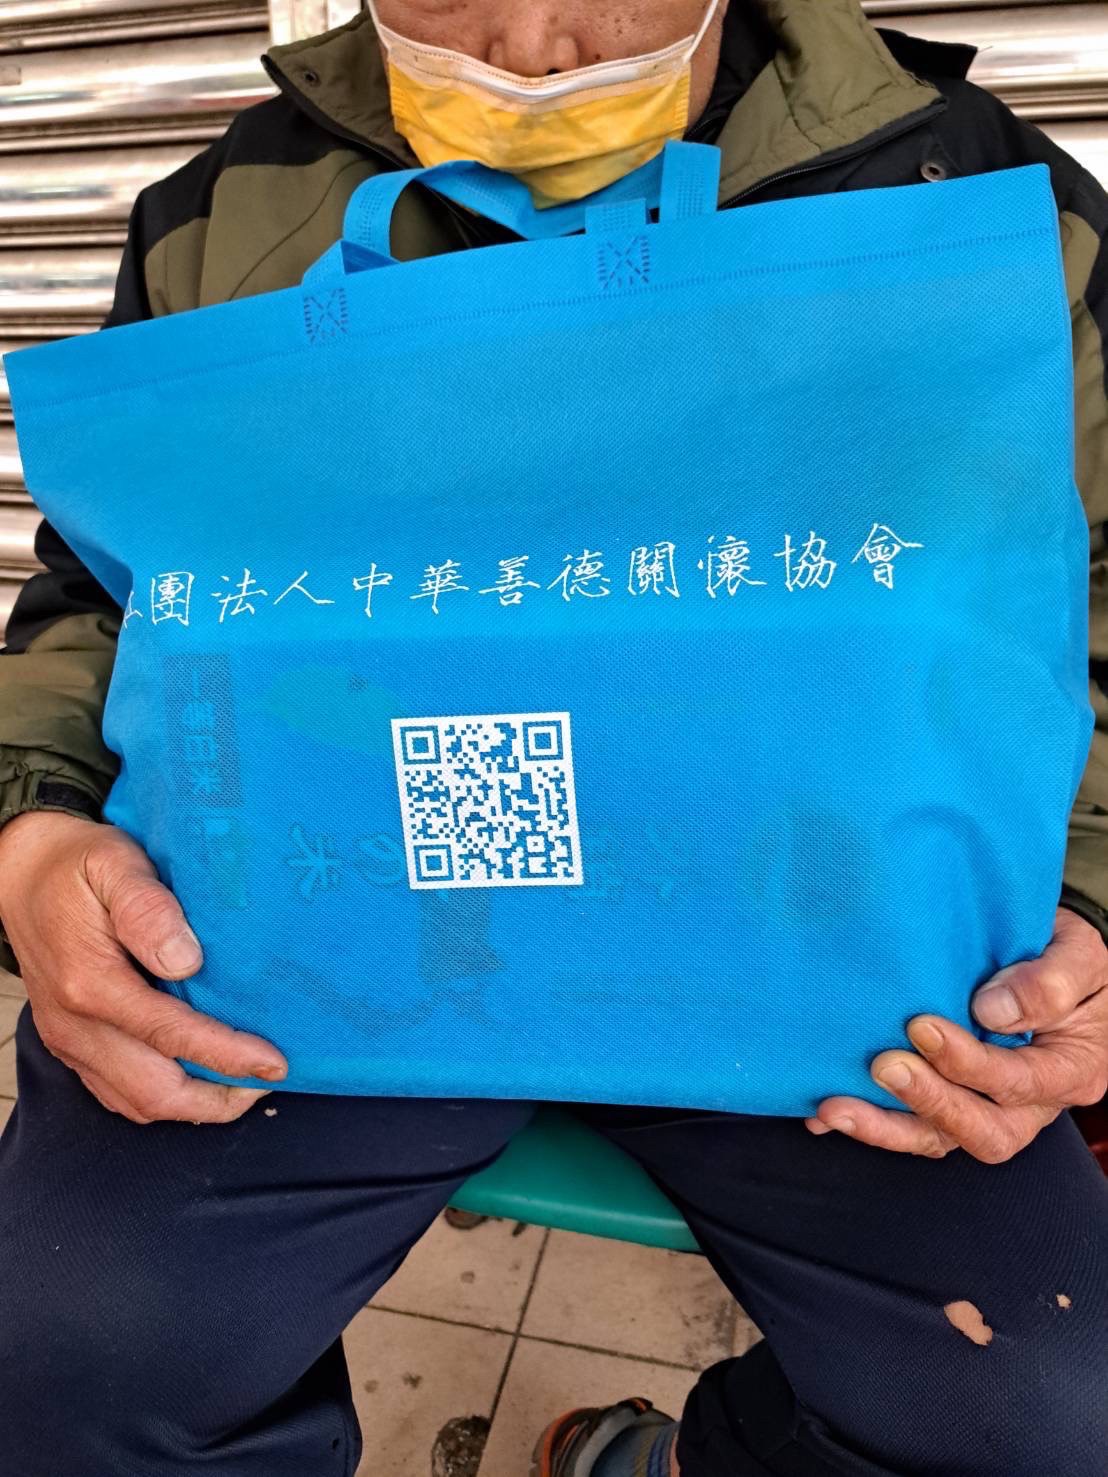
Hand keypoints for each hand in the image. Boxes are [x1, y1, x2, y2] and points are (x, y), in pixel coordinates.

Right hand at [0, 811, 286, 1123]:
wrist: (18, 873)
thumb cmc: (78, 864)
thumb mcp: (116, 864)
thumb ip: (149, 909)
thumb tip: (187, 960)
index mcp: (90, 982)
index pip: (170, 1035)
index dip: (227, 1056)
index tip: (274, 1063)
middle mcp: (75, 1024)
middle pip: (154, 1092)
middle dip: (219, 1099)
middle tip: (270, 1081)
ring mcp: (69, 1039)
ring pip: (136, 1103)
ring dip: (196, 1105)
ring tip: (246, 1085)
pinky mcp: (69, 1044)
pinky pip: (118, 1093)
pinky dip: (165, 1097)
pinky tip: (201, 1078)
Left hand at [806, 907, 1107, 1161]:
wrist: (1048, 951)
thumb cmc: (1067, 953)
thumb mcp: (1078, 956)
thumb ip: (1048, 982)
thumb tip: (992, 1011)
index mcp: (1069, 1071)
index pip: (1019, 1083)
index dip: (969, 1063)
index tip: (921, 1026)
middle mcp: (1031, 1104)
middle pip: (983, 1131)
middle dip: (929, 1102)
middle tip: (883, 1066)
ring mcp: (987, 1107)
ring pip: (938, 1138)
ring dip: (885, 1127)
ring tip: (834, 1108)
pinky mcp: (950, 1098)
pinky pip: (909, 1124)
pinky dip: (868, 1121)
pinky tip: (822, 1113)